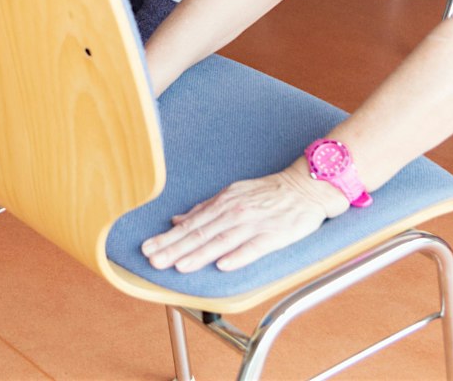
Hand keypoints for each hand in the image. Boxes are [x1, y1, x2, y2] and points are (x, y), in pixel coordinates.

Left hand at [140, 165, 347, 273]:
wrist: (305, 187)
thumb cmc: (267, 193)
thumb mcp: (232, 194)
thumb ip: (204, 209)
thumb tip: (176, 219)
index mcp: (223, 203)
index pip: (190, 225)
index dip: (168, 238)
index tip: (147, 249)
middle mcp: (235, 213)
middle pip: (200, 234)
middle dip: (175, 248)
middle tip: (153, 260)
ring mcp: (254, 224)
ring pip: (221, 242)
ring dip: (198, 254)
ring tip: (178, 265)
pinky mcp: (274, 235)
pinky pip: (253, 247)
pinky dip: (237, 256)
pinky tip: (222, 265)